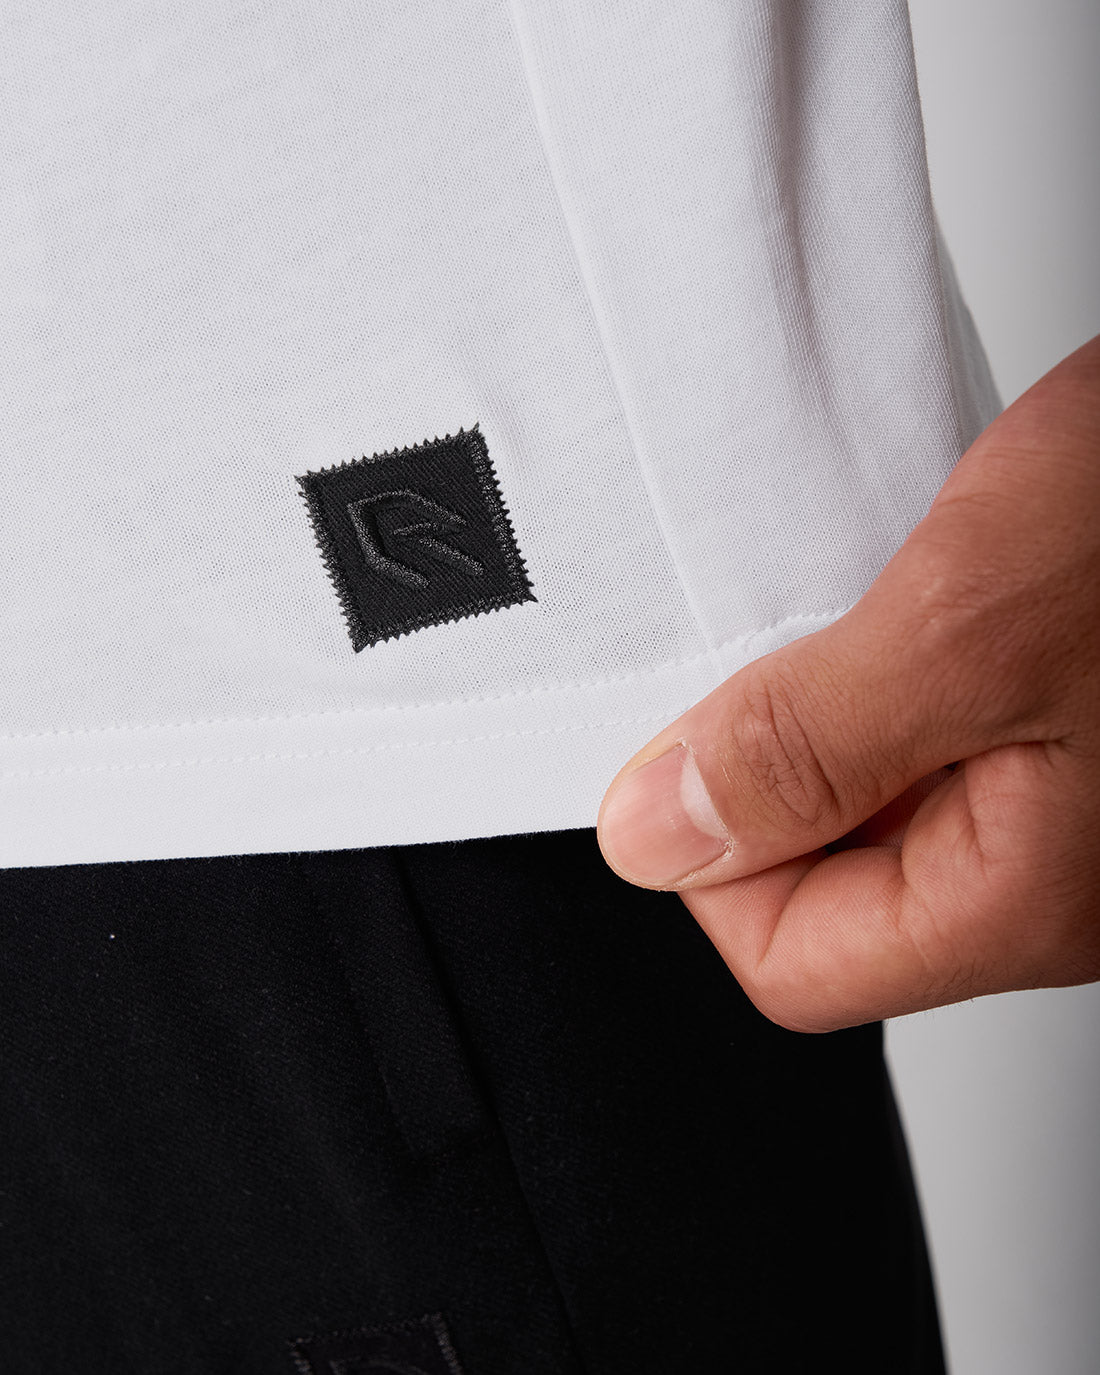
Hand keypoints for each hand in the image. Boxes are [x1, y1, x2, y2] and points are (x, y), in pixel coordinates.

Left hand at [596, 334, 1099, 1032]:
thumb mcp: (970, 617)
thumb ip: (804, 749)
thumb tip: (655, 839)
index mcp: (1030, 900)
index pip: (789, 960)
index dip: (710, 859)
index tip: (693, 739)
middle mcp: (1056, 883)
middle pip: (829, 892)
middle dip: (771, 775)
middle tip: (778, 650)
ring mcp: (1075, 811)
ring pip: (878, 808)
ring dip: (829, 710)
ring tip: (854, 610)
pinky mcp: (1074, 733)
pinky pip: (935, 740)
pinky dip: (889, 672)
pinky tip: (903, 597)